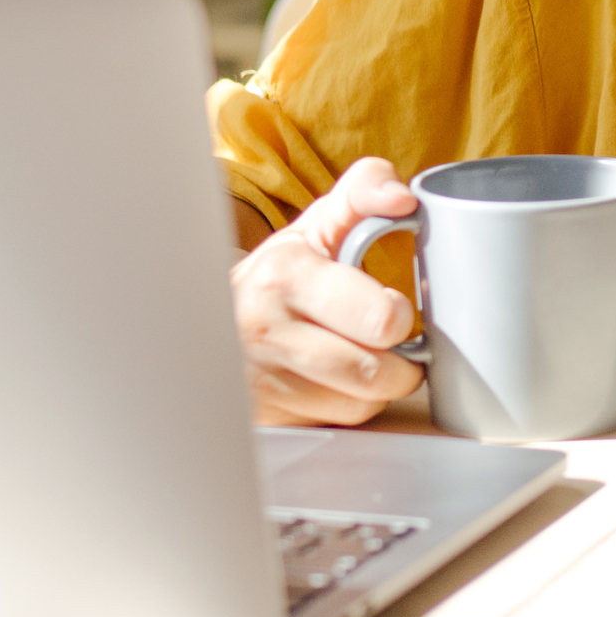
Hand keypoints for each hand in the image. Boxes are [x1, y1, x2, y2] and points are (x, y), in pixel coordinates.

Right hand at [231, 156, 424, 425]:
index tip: (395, 309)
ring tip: (361, 355)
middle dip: (398, 360)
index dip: (399, 318)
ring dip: (374, 387)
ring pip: (358, 405)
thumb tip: (403, 199)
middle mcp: (265, 330)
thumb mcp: (319, 222)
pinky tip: (335, 380)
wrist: (212, 315)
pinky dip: (346, 407)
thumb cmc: (285, 270)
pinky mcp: (262, 416)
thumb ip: (365, 192)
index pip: (378, 318)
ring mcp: (259, 379)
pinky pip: (333, 424)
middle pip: (373, 372)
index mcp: (286, 275)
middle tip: (389, 340)